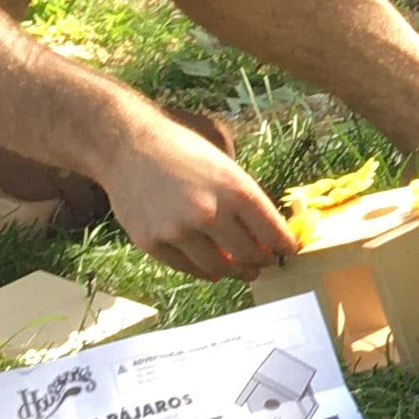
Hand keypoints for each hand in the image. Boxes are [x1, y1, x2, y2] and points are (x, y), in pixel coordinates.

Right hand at [105, 107, 295, 280]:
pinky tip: (213, 269)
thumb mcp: (225, 166)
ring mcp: (178, 231)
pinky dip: (206, 272)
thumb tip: (266, 235)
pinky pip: (188, 268)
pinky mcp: (152, 243)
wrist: (129, 146)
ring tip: (243, 271)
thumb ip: (245, 200)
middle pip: (249, 255)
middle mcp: (208, 212)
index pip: (273, 232)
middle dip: (262, 262)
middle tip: (264, 263)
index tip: (289, 250)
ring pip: (220, 268)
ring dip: (236, 272)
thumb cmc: (182, 151)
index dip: (285, 246)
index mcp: (235, 189)